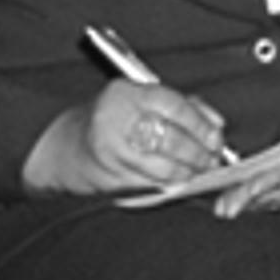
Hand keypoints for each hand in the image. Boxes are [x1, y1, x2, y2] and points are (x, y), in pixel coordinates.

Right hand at [24, 79, 235, 197]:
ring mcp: (110, 152)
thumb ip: (180, 106)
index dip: (201, 124)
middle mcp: (115, 121)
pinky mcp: (108, 179)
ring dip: (187, 172)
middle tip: (211, 158)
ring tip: (197, 170)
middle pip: (171, 140)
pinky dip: (168, 184)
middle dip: (198, 153)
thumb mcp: (140, 101)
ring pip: (162, 168)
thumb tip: (214, 123)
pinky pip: (149, 185)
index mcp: (126, 95)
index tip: (215, 137)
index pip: (174, 106)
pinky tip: (176, 180)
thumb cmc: (109, 121)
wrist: (63, 147)